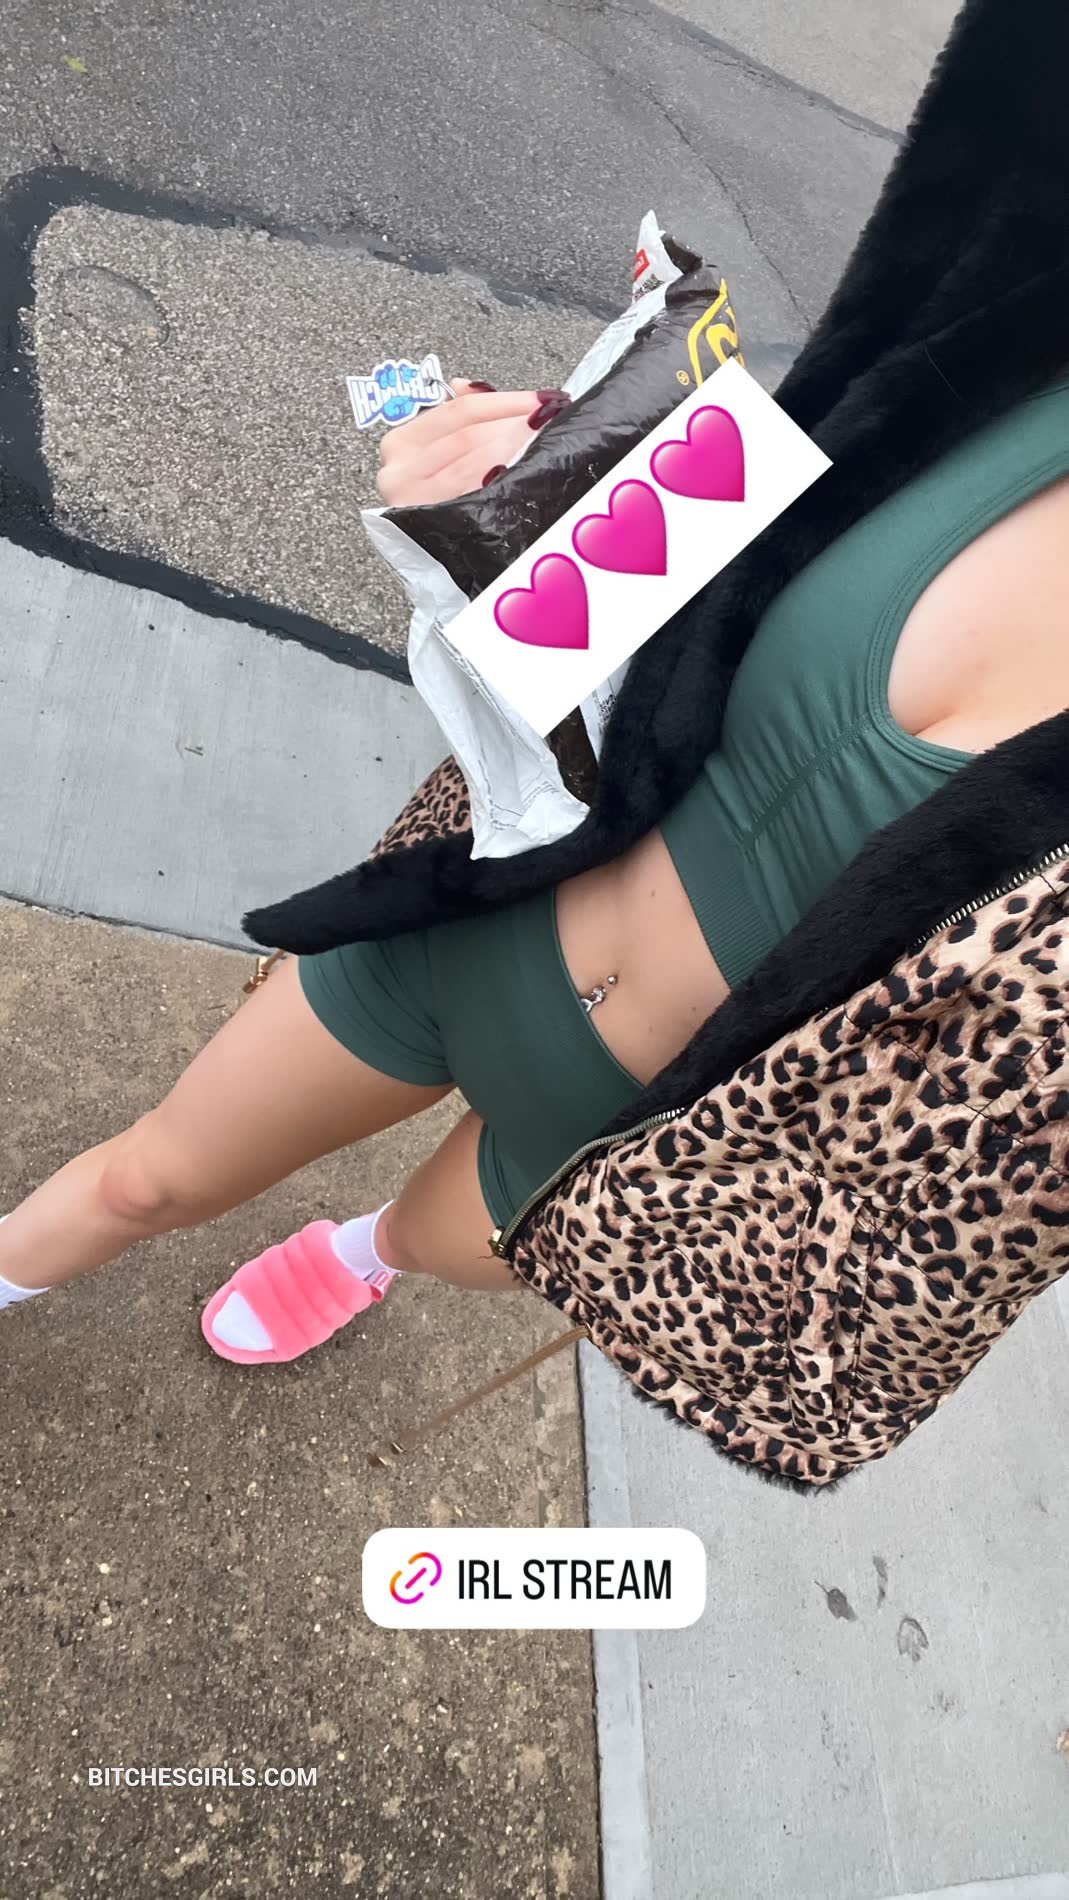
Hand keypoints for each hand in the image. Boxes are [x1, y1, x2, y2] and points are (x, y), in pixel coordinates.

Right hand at [375, 379, 568, 506]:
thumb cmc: (433, 496)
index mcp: (401, 442)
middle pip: (469, 436)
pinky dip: (503, 480)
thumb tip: (465, 385)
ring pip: (475, 463)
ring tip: (542, 441)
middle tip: (547, 419)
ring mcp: (413, 500)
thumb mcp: (437, 451)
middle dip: (513, 425)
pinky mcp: (432, 525)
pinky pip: (477, 495)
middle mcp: (399, 470)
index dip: (503, 402)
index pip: (458, 411)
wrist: (426, 553)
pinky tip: (524, 471)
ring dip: (514, 449)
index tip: (539, 399)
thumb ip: (453, 417)